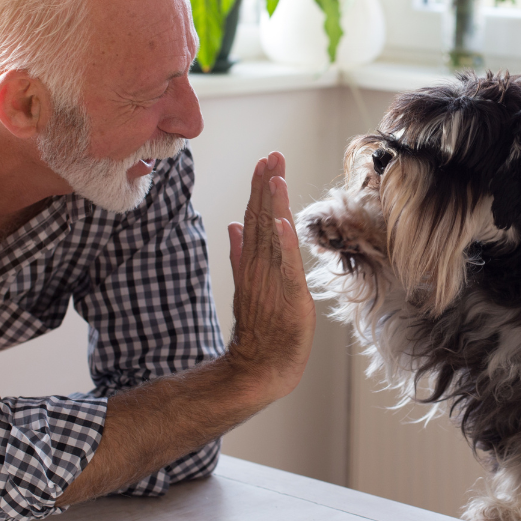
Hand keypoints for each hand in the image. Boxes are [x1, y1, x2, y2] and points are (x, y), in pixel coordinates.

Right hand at [227, 152, 316, 402]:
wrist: (261, 364)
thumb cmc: (261, 327)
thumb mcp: (248, 284)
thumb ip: (240, 254)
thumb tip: (233, 225)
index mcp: (253, 260)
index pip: (256, 216)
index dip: (261, 188)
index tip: (266, 161)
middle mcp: (260, 264)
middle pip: (262, 218)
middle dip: (267, 185)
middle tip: (272, 156)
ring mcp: (271, 278)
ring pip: (272, 235)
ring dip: (274, 205)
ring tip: (275, 177)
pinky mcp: (287, 294)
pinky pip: (285, 265)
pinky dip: (284, 243)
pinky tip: (283, 222)